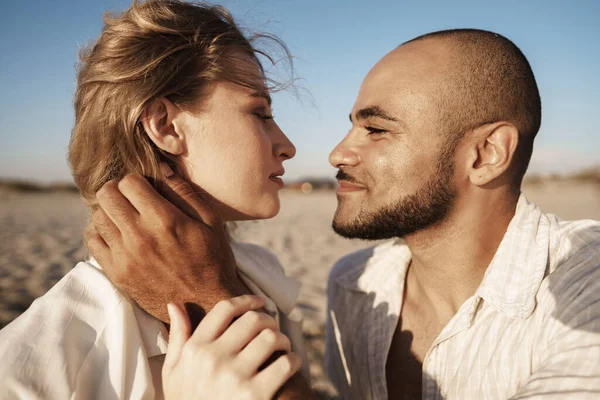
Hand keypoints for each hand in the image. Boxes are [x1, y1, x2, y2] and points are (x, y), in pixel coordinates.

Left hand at [86, 164, 246, 323]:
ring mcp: (125, 257)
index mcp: (164, 220)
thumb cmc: (213, 259)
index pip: (128, 182)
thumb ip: (184, 192)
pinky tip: (119, 236)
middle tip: (132, 198)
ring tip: (126, 218)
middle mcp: (140, 237)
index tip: (147, 189)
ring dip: (110, 211)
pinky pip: (92, 241)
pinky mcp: (117, 274)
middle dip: (118, 190)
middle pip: (106, 195)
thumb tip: (160, 168)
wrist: (206, 305)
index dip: (138, 181)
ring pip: (97, 216)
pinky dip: (101, 233)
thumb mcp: (211, 222)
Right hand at [163, 295, 301, 399]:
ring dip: (282, 339)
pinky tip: (290, 363)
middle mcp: (213, 359)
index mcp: (195, 349)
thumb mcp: (172, 372)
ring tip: (281, 346)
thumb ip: (177, 337)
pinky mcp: (255, 395)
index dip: (247, 300)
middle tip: (272, 328)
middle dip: (268, 320)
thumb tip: (174, 303)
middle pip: (252, 320)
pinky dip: (293, 360)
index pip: (225, 309)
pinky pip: (285, 364)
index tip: (260, 302)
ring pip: (271, 338)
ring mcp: (235, 377)